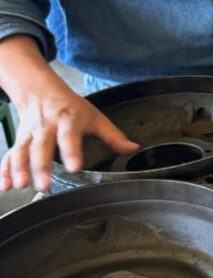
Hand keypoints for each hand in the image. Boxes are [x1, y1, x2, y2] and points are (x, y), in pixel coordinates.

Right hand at [1, 76, 137, 192]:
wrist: (41, 91)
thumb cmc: (71, 107)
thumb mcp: (95, 117)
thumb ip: (113, 135)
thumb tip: (134, 148)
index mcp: (68, 120)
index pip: (70, 136)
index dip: (71, 151)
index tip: (75, 166)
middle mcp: (46, 127)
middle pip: (41, 147)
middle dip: (40, 167)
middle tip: (44, 185)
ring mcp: (30, 135)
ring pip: (22, 151)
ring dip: (19, 169)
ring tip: (21, 186)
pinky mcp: (19, 141)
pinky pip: (10, 156)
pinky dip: (4, 171)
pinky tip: (5, 186)